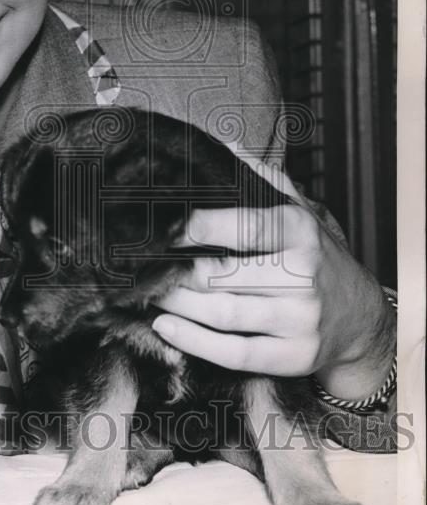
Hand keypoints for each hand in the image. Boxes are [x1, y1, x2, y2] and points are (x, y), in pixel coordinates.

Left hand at [150, 151, 394, 399]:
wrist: (362, 321)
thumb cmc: (317, 259)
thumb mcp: (302, 213)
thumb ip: (264, 180)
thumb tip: (223, 146)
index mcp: (300, 232)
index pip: (243, 226)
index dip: (197, 226)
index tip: (161, 226)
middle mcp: (302, 276)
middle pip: (222, 274)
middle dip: (175, 269)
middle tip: (143, 263)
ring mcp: (299, 320)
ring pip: (222, 314)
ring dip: (176, 303)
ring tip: (150, 290)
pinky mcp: (292, 357)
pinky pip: (234, 353)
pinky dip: (192, 341)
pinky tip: (165, 325)